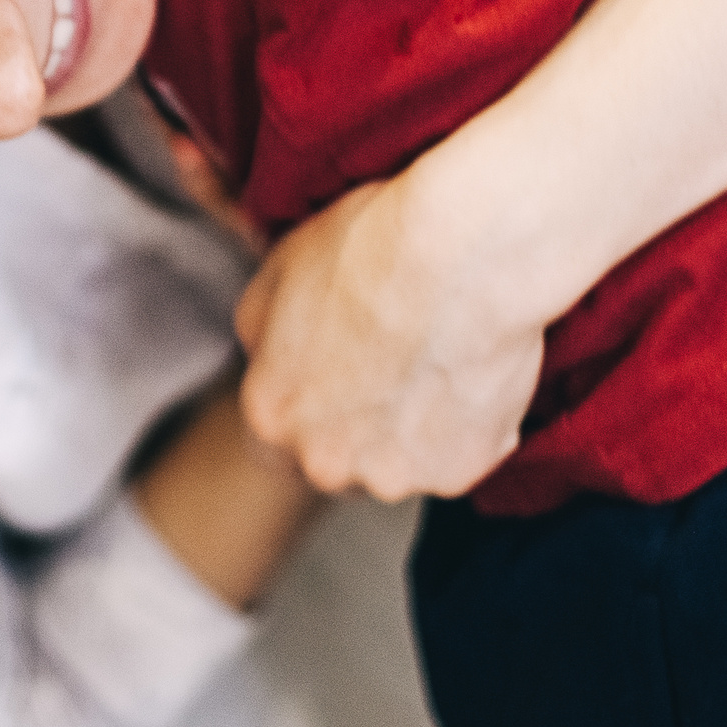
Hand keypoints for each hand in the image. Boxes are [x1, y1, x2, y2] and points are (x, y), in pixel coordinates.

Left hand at [234, 168, 546, 500]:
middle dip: (353, 427)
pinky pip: (456, 456)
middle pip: (333, 460)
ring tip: (431, 360)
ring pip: (396, 464)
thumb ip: (259, 331)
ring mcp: (393, 476)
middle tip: (386, 364)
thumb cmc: (371, 250)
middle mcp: (324, 462)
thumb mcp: (276, 271)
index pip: (271, 442)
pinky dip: (464, 427)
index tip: (330, 381)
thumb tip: (267, 352)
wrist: (464, 254)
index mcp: (271, 416)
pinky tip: (467, 370)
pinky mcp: (458, 473)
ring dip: (408, 430)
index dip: (301, 408)